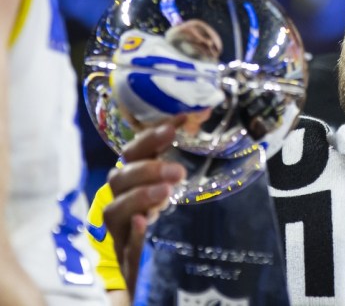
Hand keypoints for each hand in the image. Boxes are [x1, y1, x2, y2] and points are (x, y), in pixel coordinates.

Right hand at [103, 116, 186, 292]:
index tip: (177, 124)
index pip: (133, 152)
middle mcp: (117, 198)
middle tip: (178, 171)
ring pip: (115, 208)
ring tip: (165, 192)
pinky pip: (122, 242)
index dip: (151, 136)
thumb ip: (172, 157)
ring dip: (139, 196)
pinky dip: (132, 231)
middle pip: (121, 178)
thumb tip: (194, 119)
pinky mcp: (121, 250)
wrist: (139, 261)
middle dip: (148, 170)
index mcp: (129, 178)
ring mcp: (116, 225)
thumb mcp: (163, 183)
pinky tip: (142, 223)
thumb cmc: (153, 211)